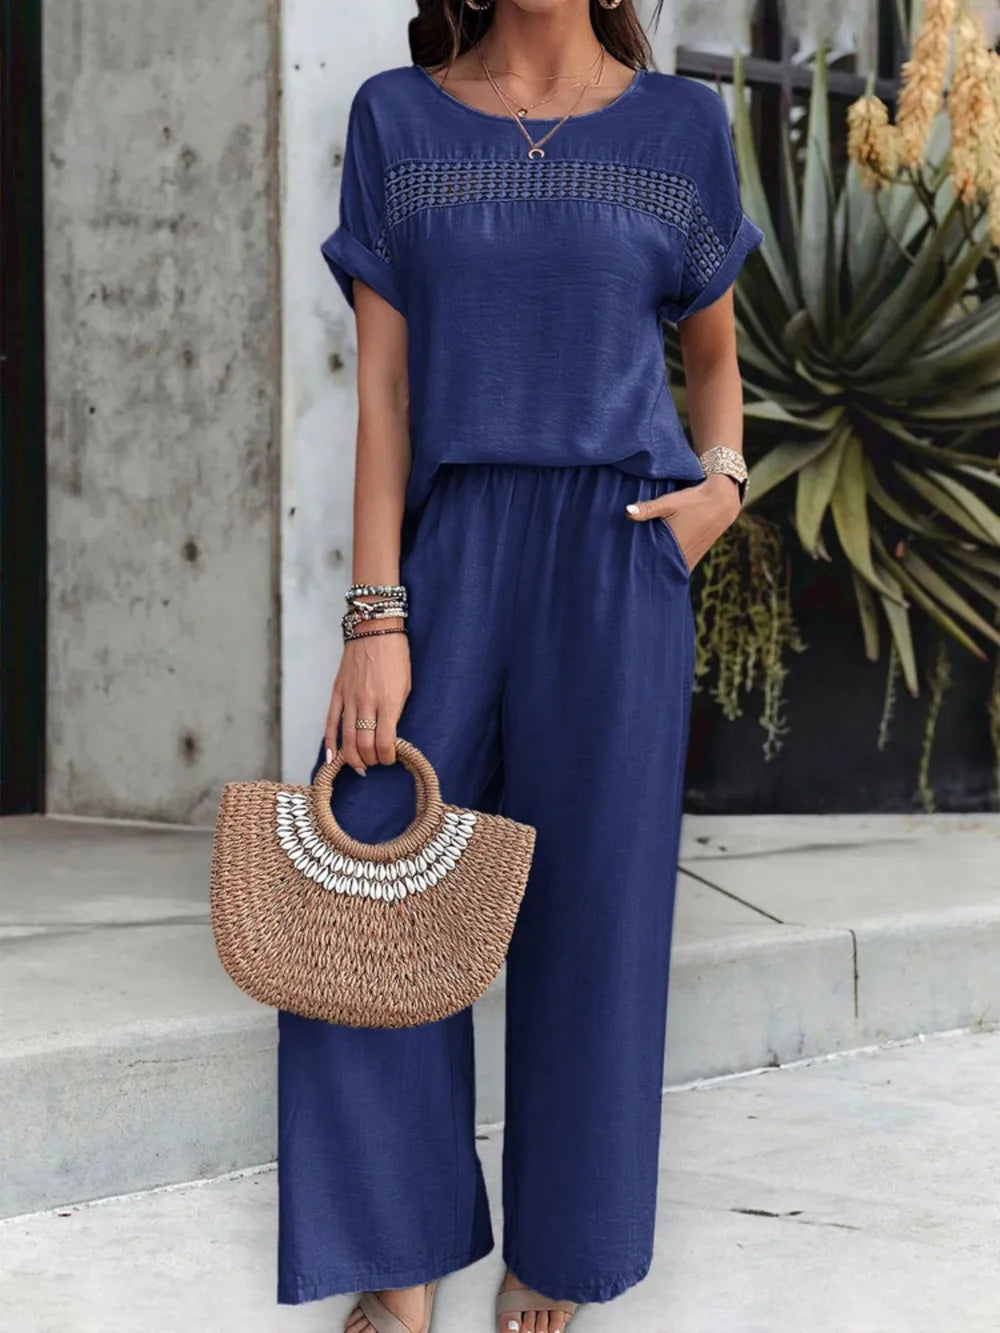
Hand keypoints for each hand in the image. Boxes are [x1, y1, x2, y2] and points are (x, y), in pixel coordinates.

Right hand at [325, 627, 411, 776]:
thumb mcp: (406, 685)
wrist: (374, 629)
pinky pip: (331, 723)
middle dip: (371, 760)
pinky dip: (330, 743)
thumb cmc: (396, 656)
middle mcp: (368, 702)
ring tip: (360, 766)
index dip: (387, 757)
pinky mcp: (338, 692)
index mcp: (389, 701)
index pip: (385, 742)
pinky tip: (332, 758)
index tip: (390, 759)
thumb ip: (396, 711)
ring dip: (353, 758)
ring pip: (347, 738)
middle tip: (375, 762)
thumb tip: (390, 736)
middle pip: (364, 744)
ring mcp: (350, 698)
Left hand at [626, 474, 740, 570]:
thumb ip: (648, 509)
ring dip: (659, 572)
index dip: (639, 569)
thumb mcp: (669, 503)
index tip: (626, 571)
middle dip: (647, 573)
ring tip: (641, 574)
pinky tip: (658, 567)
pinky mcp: (695, 556)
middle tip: (630, 574)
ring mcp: (691, 558)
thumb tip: (627, 511)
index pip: (652, 565)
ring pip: (670, 571)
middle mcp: (684, 556)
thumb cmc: (693, 502)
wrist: (721, 502)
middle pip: (660, 572)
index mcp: (674, 546)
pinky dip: (669, 569)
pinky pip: (680, 568)